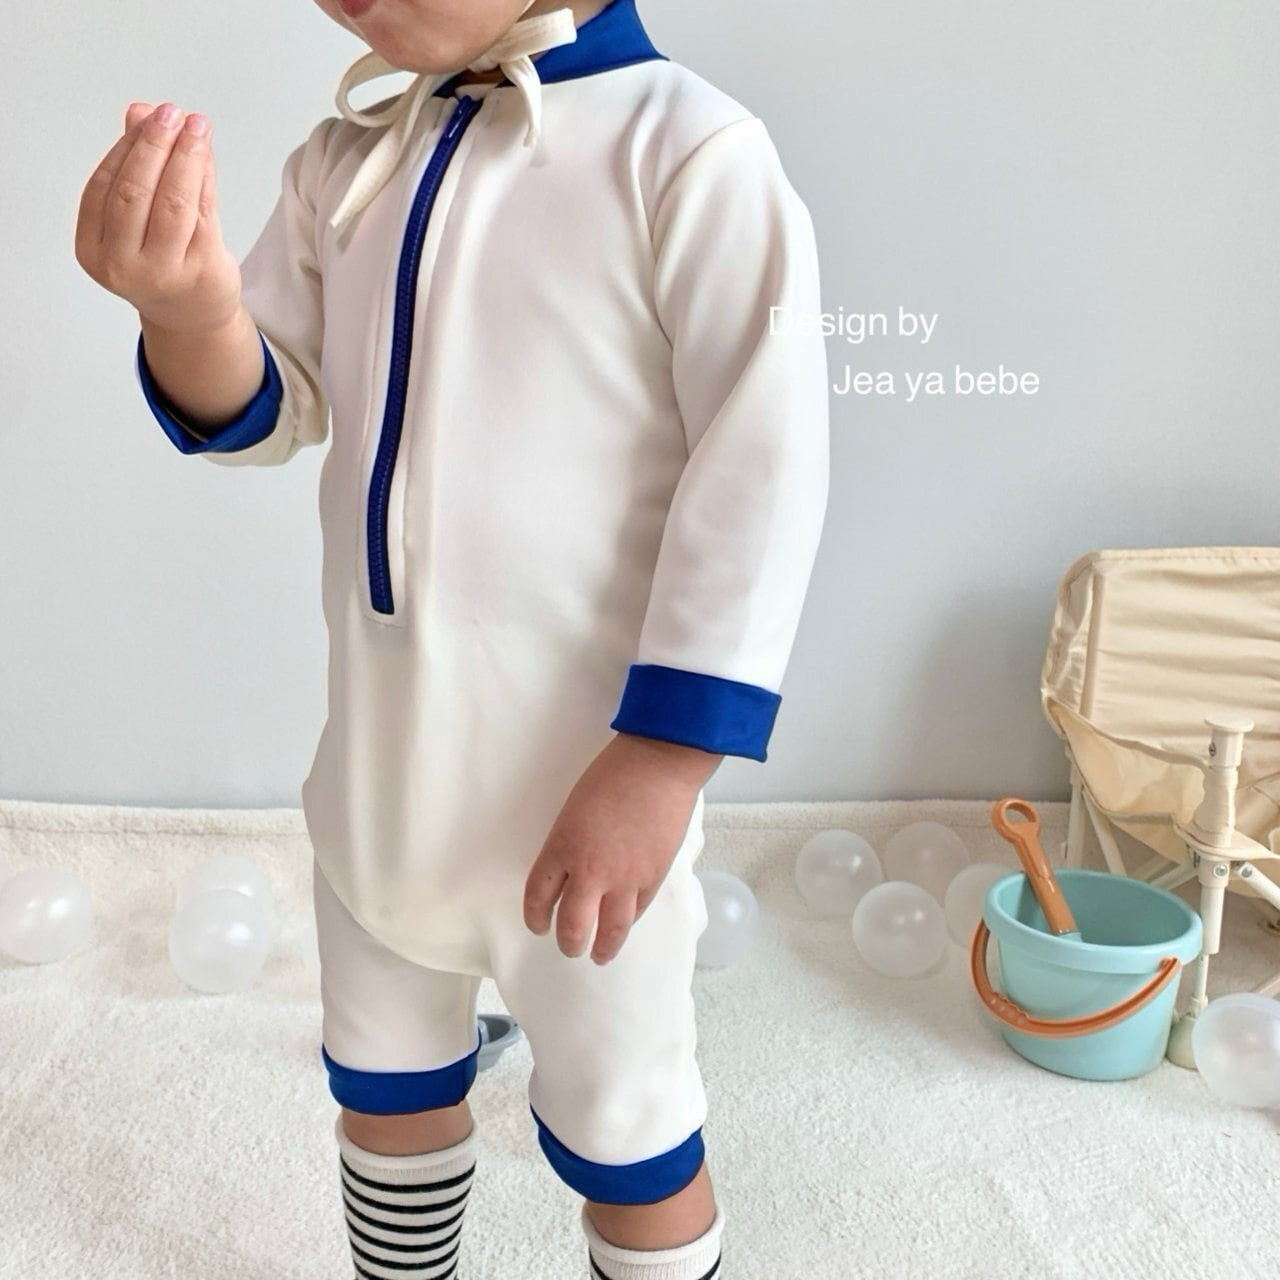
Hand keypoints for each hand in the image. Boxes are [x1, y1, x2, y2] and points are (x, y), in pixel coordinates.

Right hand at [75, 102, 241, 335]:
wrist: (191, 314)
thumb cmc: (159, 259)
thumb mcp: (134, 216)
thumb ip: (134, 164)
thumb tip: (140, 111)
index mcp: (94, 249)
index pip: (106, 185)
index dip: (128, 146)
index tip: (148, 114)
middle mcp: (124, 265)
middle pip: (136, 192)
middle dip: (155, 146)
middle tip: (172, 114)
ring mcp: (164, 272)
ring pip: (173, 203)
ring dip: (186, 158)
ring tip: (197, 127)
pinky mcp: (202, 271)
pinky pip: (203, 215)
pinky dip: (204, 179)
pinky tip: (206, 156)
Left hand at [523, 733, 722, 964]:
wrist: (658, 765)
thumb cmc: (614, 774)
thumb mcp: (574, 808)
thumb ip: (569, 842)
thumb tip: (571, 867)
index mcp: (562, 847)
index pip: (538, 896)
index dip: (535, 916)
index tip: (537, 924)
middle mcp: (590, 871)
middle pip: (572, 925)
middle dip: (568, 942)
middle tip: (569, 947)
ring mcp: (625, 878)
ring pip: (609, 930)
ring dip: (601, 948)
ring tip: (599, 955)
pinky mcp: (653, 876)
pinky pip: (637, 910)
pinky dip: (629, 921)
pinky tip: (625, 924)